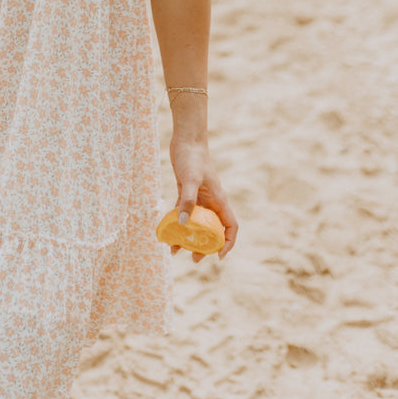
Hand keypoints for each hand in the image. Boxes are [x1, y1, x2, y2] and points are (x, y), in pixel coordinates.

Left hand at [169, 135, 237, 262]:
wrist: (186, 140)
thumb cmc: (192, 157)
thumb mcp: (190, 179)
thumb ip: (187, 200)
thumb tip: (183, 224)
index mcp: (219, 200)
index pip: (230, 227)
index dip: (227, 243)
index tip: (218, 256)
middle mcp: (211, 202)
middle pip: (212, 230)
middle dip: (205, 246)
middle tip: (193, 258)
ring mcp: (199, 198)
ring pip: (196, 224)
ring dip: (188, 238)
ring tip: (175, 250)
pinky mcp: (186, 192)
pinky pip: (183, 213)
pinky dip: (177, 223)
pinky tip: (167, 232)